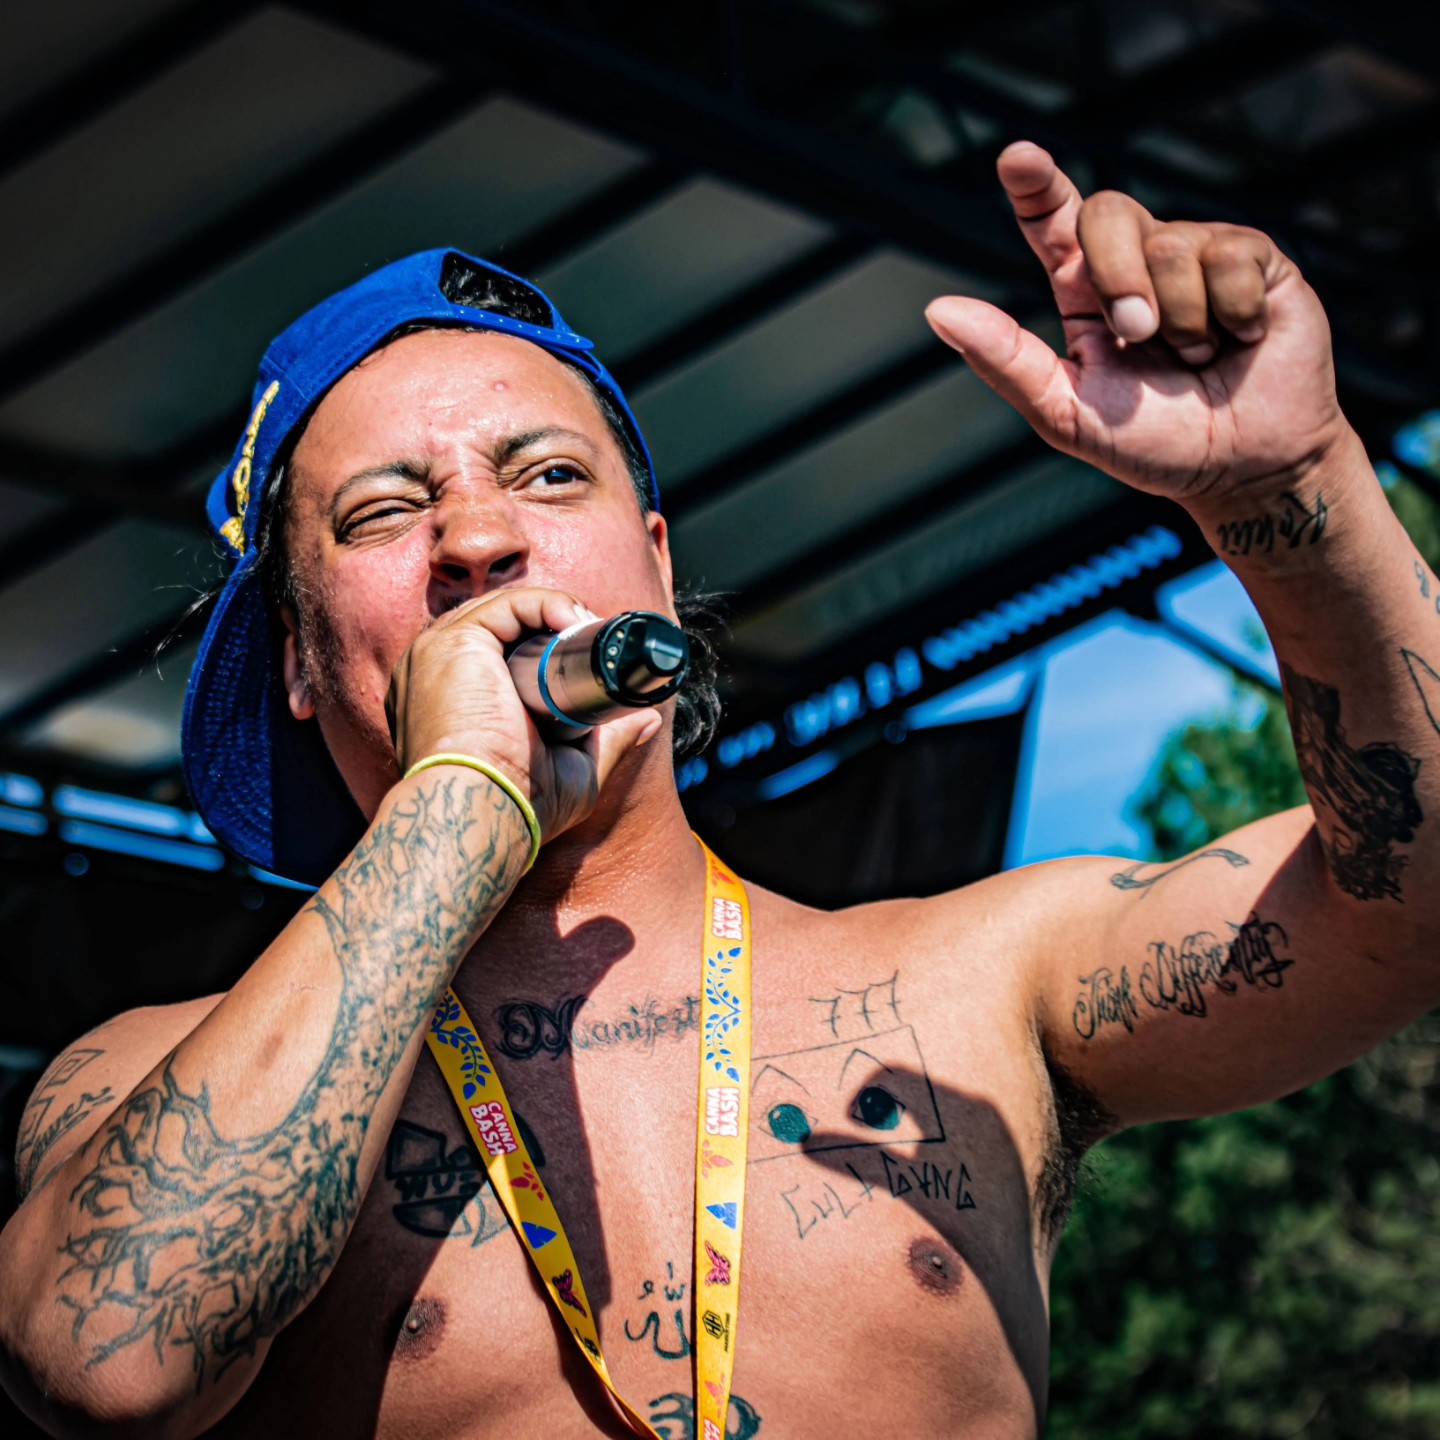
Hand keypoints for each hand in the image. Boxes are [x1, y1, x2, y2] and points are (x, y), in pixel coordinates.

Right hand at [386, 588, 662, 843]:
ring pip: (505, 609)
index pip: (499, 652)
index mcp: (455, 700)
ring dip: (555, 612)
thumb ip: (606, 740)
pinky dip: (546, 604)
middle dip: (553, 625)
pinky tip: (575, 622)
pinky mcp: (453, 642)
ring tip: (590, 631)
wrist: (484, 811)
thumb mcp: (572, 771)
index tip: (588, 657)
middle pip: (502, 625)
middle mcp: (439, 672)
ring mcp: (440, 654)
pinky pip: (507, 604)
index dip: (545, 647)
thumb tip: (647, 721)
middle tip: (598, 641)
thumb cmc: (517, 805)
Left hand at [926, 141, 1351, 503]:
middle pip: (1107, 212)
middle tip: (1140, 337)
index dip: (1035, 183)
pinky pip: (1231, 255)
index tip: (1018, 158)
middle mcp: (1136, 261)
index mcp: (1083, 291)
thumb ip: (1006, 360)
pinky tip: (1241, 340)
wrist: (1241, 468)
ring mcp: (1196, 254)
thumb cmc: (1151, 444)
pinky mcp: (1256, 259)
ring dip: (1183, 319)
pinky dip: (1231, 313)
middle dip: (1119, 278)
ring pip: (1172, 243)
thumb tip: (939, 311)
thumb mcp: (1065, 412)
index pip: (1052, 219)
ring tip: (1198, 359)